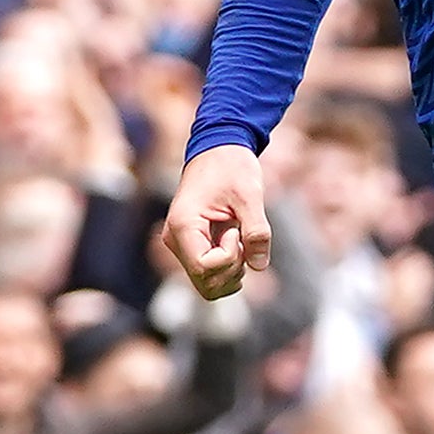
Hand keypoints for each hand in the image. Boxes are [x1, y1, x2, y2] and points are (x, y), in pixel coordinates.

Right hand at [161, 143, 272, 299]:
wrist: (218, 149)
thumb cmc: (231, 166)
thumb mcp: (250, 195)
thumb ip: (256, 232)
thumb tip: (259, 266)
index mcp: (183, 225)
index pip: (204, 268)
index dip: (229, 258)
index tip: (236, 229)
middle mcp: (175, 238)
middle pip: (204, 283)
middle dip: (232, 270)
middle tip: (242, 239)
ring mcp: (179, 244)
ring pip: (206, 284)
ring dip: (230, 271)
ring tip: (239, 239)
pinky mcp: (188, 246)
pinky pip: (207, 274)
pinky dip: (227, 269)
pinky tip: (235, 244)